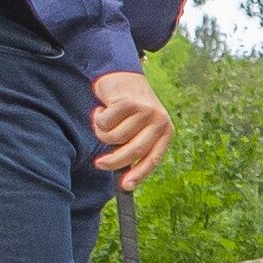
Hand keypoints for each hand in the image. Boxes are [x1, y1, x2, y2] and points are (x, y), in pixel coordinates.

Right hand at [92, 71, 171, 190]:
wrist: (122, 75)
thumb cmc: (128, 107)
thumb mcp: (138, 127)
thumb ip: (134, 146)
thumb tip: (125, 180)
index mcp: (165, 130)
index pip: (153, 158)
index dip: (139, 174)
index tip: (126, 186)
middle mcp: (159, 120)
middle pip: (134, 151)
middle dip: (114, 162)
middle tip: (99, 164)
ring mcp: (145, 110)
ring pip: (115, 137)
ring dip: (102, 133)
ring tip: (103, 122)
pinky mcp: (128, 102)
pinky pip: (105, 124)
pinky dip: (98, 119)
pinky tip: (102, 109)